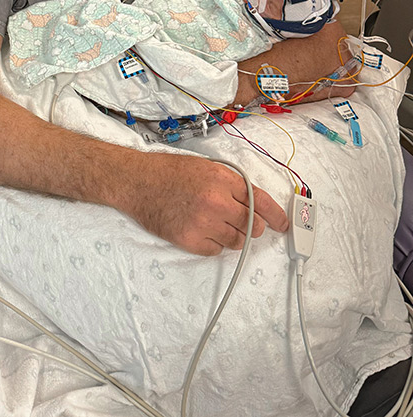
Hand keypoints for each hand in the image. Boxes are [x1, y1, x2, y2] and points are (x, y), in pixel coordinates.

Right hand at [125, 152, 287, 255]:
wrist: (135, 182)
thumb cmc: (166, 172)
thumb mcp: (205, 167)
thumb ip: (231, 184)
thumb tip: (255, 203)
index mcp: (222, 179)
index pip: (262, 202)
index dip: (277, 216)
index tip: (283, 224)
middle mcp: (216, 201)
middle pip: (253, 226)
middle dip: (251, 226)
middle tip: (240, 221)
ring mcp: (203, 223)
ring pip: (237, 241)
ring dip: (232, 235)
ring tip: (214, 223)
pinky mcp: (190, 240)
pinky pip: (216, 250)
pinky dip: (213, 243)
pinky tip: (200, 229)